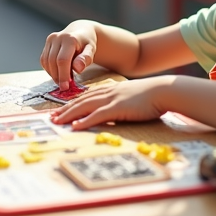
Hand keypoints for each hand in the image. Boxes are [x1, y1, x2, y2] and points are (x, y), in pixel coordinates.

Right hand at [41, 22, 97, 89]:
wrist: (80, 31)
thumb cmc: (87, 43)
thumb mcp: (91, 50)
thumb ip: (86, 59)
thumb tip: (77, 69)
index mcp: (69, 39)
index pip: (62, 60)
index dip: (62, 75)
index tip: (65, 87)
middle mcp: (57, 37)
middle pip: (52, 62)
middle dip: (57, 77)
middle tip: (65, 87)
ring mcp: (50, 40)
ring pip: (46, 62)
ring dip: (53, 74)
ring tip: (63, 79)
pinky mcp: (46, 44)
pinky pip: (44, 60)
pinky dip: (50, 70)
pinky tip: (58, 73)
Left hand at [49, 77, 170, 129]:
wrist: (163, 90)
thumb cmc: (150, 96)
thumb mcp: (130, 97)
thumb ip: (118, 102)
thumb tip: (110, 111)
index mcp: (109, 90)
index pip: (85, 97)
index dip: (71, 104)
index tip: (60, 110)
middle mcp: (107, 92)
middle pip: (80, 101)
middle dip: (64, 109)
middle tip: (51, 117)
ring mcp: (112, 99)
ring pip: (84, 106)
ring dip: (69, 114)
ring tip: (57, 121)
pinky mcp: (118, 108)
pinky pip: (97, 115)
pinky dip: (85, 120)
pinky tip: (75, 126)